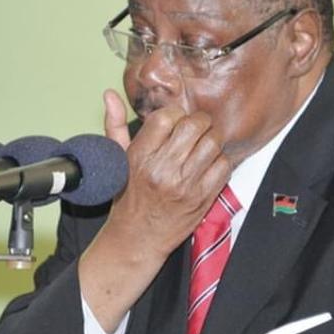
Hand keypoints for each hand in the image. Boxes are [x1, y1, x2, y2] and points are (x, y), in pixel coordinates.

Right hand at [103, 88, 230, 258]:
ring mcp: (185, 184)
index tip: (176, 121)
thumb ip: (115, 124)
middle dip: (199, 122)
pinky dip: (220, 161)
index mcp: (140, 156)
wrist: (137, 238)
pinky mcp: (202, 198)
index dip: (176, 114)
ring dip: (212, 140)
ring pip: (213, 143)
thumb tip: (110, 94)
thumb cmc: (127, 197)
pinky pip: (223, 167)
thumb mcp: (116, 159)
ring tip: (203, 146)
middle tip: (196, 129)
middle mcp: (163, 169)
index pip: (166, 116)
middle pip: (195, 126)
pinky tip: (209, 164)